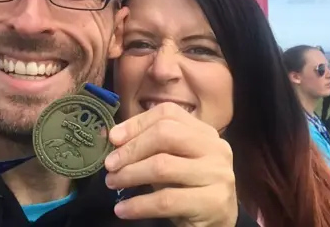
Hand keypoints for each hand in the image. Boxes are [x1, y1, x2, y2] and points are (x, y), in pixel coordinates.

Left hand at [104, 103, 237, 226]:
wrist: (219, 223)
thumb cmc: (190, 188)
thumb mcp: (171, 161)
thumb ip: (149, 147)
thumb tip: (112, 136)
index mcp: (205, 132)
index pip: (168, 114)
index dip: (137, 123)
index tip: (113, 139)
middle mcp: (215, 148)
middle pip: (165, 134)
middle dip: (132, 149)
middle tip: (110, 165)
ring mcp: (217, 174)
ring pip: (163, 166)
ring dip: (130, 175)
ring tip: (112, 183)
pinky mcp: (213, 202)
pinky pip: (166, 200)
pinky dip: (138, 205)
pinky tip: (122, 209)